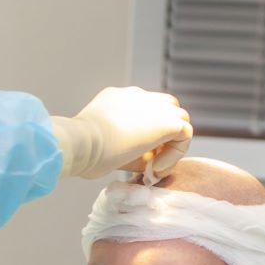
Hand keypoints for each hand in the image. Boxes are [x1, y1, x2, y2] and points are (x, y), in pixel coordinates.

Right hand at [51, 87, 192, 180]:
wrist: (80, 143)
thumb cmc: (82, 151)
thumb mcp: (104, 145)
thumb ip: (127, 148)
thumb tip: (146, 164)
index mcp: (119, 99)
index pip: (145, 109)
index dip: (147, 133)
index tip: (135, 155)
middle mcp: (137, 95)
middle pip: (166, 108)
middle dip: (164, 134)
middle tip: (150, 161)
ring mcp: (152, 104)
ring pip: (179, 119)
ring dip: (171, 145)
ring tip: (153, 168)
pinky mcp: (166, 121)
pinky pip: (184, 135)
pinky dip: (174, 154)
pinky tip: (154, 169)